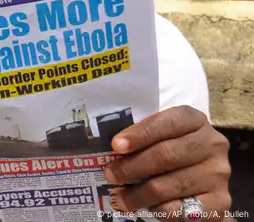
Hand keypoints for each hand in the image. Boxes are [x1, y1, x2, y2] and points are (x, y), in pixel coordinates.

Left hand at [103, 106, 230, 220]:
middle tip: (110, 175)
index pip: (168, 122)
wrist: (200, 186)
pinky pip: (180, 207)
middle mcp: (213, 143)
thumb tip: (111, 149)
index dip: (140, 134)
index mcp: (195, 120)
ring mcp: (219, 173)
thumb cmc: (172, 154)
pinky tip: (145, 207)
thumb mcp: (159, 138)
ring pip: (170, 185)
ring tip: (119, 197)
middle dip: (133, 166)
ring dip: (138, 194)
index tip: (116, 145)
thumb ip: (141, 138)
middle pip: (167, 154)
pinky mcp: (220, 201)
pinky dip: (157, 209)